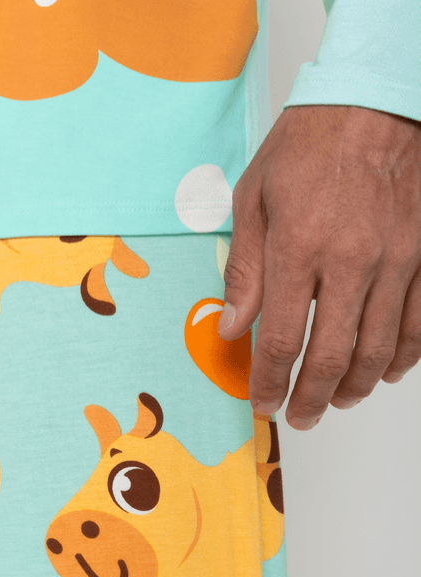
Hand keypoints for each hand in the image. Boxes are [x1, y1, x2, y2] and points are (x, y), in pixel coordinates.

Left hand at [218, 105, 420, 428]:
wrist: (376, 101)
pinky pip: (419, 324)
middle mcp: (352, 260)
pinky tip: (386, 371)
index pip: (282, 340)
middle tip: (301, 417)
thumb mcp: (255, 199)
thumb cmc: (311, 143)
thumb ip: (244, 271)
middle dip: (313, 398)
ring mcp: (397, 260)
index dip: (271, 383)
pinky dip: (402, 358)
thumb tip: (232, 328)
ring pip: (380, 350)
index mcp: (300, 247)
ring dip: (357, 387)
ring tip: (338, 401)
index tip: (263, 404)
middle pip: (334, 357)